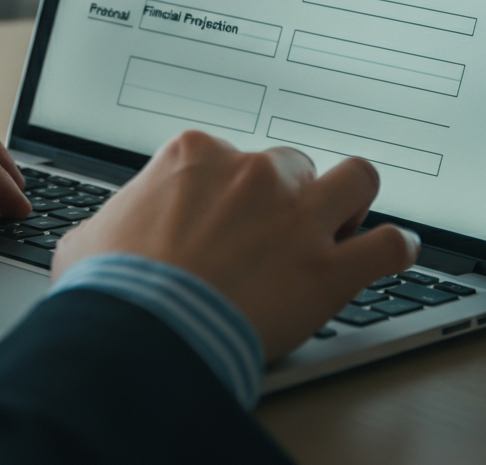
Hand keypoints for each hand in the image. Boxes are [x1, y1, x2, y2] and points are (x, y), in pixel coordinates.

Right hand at [51, 130, 417, 361]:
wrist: (142, 330)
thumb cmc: (113, 285)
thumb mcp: (91, 235)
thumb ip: (112, 218)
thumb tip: (106, 231)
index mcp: (196, 154)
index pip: (233, 155)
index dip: (236, 189)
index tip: (233, 213)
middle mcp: (253, 172)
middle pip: (294, 165)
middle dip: (291, 195)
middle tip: (280, 230)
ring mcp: (297, 215)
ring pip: (356, 179)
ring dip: (352, 200)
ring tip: (346, 222)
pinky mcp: (328, 266)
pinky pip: (388, 244)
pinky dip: (395, 248)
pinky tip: (393, 253)